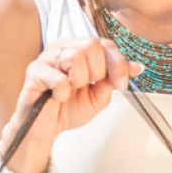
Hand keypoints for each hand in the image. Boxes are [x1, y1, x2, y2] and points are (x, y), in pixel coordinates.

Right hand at [0, 37, 143, 172]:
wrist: (46, 128)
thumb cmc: (70, 108)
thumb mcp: (100, 96)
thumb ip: (115, 79)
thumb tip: (138, 66)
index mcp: (80, 49)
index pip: (105, 43)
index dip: (118, 63)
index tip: (121, 85)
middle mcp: (62, 48)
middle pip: (92, 45)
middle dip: (98, 72)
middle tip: (88, 87)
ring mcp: (46, 58)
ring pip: (75, 56)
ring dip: (79, 80)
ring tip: (71, 90)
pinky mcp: (33, 73)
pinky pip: (58, 78)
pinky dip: (63, 92)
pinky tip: (57, 97)